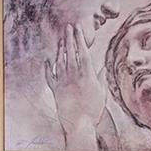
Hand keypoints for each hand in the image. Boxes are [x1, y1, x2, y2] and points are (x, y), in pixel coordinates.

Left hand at [43, 23, 106, 150]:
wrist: (79, 123)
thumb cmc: (94, 109)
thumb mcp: (102, 93)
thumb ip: (101, 78)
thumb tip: (102, 67)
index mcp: (87, 74)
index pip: (83, 51)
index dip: (80, 38)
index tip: (78, 28)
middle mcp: (73, 75)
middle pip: (70, 52)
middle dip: (69, 38)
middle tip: (68, 26)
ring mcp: (63, 81)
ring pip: (60, 60)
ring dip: (60, 49)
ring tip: (62, 39)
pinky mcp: (55, 89)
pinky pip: (49, 75)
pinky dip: (48, 66)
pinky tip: (47, 59)